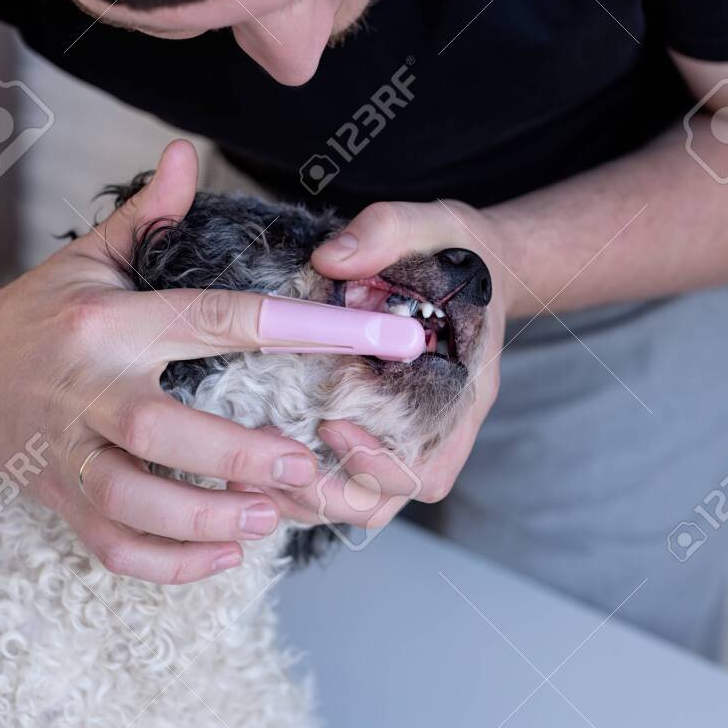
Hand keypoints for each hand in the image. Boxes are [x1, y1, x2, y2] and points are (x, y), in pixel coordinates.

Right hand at [0, 141, 329, 583]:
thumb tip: (186, 153)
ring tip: (266, 520)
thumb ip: (148, 215)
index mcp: (110, 321)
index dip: (306, 328)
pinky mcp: (60, 500)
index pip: (216, 318)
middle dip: (235, 455)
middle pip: (158, 428)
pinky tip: (223, 557)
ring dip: (203, 519)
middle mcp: (86, 388)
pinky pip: (111, 544)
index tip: (384, 338)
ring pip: (131, 499)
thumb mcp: (88, 256)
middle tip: (303, 467)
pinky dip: (167, 563)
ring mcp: (68, 452)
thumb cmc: (42, 313)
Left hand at [236, 200, 509, 528]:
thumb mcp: (430, 225)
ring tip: (253, 468)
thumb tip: (330, 258)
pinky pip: (341, 479)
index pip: (429, 468)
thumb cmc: (456, 250)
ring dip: (306, 496)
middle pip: (387, 500)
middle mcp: (437, 428)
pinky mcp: (375, 429)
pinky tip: (255, 458)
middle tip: (275, 460)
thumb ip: (386, 233)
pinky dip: (300, 481)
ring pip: (360, 502)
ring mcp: (405, 435)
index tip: (330, 424)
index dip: (379, 464)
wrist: (474, 263)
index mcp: (461, 392)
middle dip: (329, 493)